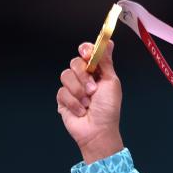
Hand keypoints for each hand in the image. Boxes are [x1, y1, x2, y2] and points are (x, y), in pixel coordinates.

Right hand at [56, 40, 122, 163]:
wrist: (97, 130)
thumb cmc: (108, 108)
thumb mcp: (111, 82)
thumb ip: (106, 62)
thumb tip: (109, 41)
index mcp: (97, 71)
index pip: (87, 52)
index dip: (85, 50)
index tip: (87, 53)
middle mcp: (84, 77)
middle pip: (75, 62)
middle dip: (84, 76)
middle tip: (93, 89)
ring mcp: (72, 87)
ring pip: (66, 75)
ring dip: (79, 91)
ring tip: (87, 102)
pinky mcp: (63, 99)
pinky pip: (61, 92)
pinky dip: (73, 102)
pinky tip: (81, 110)